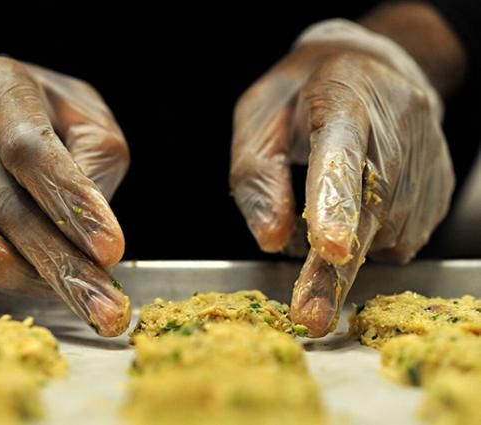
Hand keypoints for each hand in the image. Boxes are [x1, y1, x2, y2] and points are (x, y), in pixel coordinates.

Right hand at [0, 56, 130, 335]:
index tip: (111, 252)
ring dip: (20, 276)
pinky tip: (13, 275)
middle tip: (106, 311)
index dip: (70, 203)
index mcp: (5, 91)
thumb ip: (97, 160)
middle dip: (62, 267)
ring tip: (67, 288)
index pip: (32, 150)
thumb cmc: (36, 114)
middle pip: (4, 207)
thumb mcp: (83, 114)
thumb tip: (96, 229)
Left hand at [230, 20, 453, 335]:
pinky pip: (401, 236)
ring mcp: (427, 158)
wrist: (374, 67)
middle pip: (369, 209)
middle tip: (310, 316)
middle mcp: (396, 129)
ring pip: (385, 231)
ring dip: (347, 246)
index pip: (341, 156)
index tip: (328, 248)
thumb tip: (271, 240)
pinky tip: (358, 209)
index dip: (335, 204)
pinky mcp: (439, 185)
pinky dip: (369, 241)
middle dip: (337, 269)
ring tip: (326, 211)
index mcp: (344, 101)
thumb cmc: (301, 94)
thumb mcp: (259, 118)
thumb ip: (257, 176)